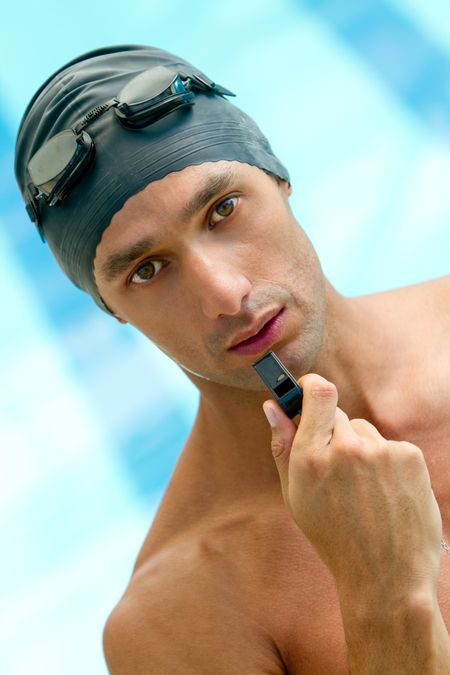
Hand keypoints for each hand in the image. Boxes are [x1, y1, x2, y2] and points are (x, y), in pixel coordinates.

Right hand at [263, 374, 441, 598]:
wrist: (386, 575)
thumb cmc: (334, 537)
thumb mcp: (295, 496)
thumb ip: (282, 446)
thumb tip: (272, 406)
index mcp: (312, 458)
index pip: (317, 392)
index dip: (311, 384)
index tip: (307, 387)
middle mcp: (347, 449)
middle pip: (337, 414)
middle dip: (331, 432)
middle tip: (335, 469)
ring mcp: (382, 451)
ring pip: (363, 431)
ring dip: (359, 448)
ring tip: (362, 489)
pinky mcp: (409, 456)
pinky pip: (388, 445)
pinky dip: (384, 461)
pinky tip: (383, 491)